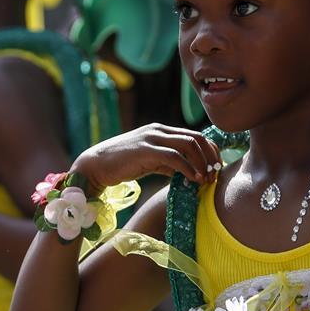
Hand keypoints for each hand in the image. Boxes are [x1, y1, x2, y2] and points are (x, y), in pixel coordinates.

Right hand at [70, 123, 221, 192]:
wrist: (95, 165)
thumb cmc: (122, 165)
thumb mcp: (150, 161)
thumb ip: (168, 163)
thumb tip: (188, 173)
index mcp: (161, 130)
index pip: (195, 135)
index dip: (209, 152)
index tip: (214, 169)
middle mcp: (159, 130)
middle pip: (196, 138)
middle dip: (210, 157)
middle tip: (214, 175)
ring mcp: (152, 138)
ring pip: (189, 145)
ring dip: (201, 163)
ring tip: (205, 180)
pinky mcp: (146, 150)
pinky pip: (174, 157)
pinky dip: (188, 168)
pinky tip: (193, 180)